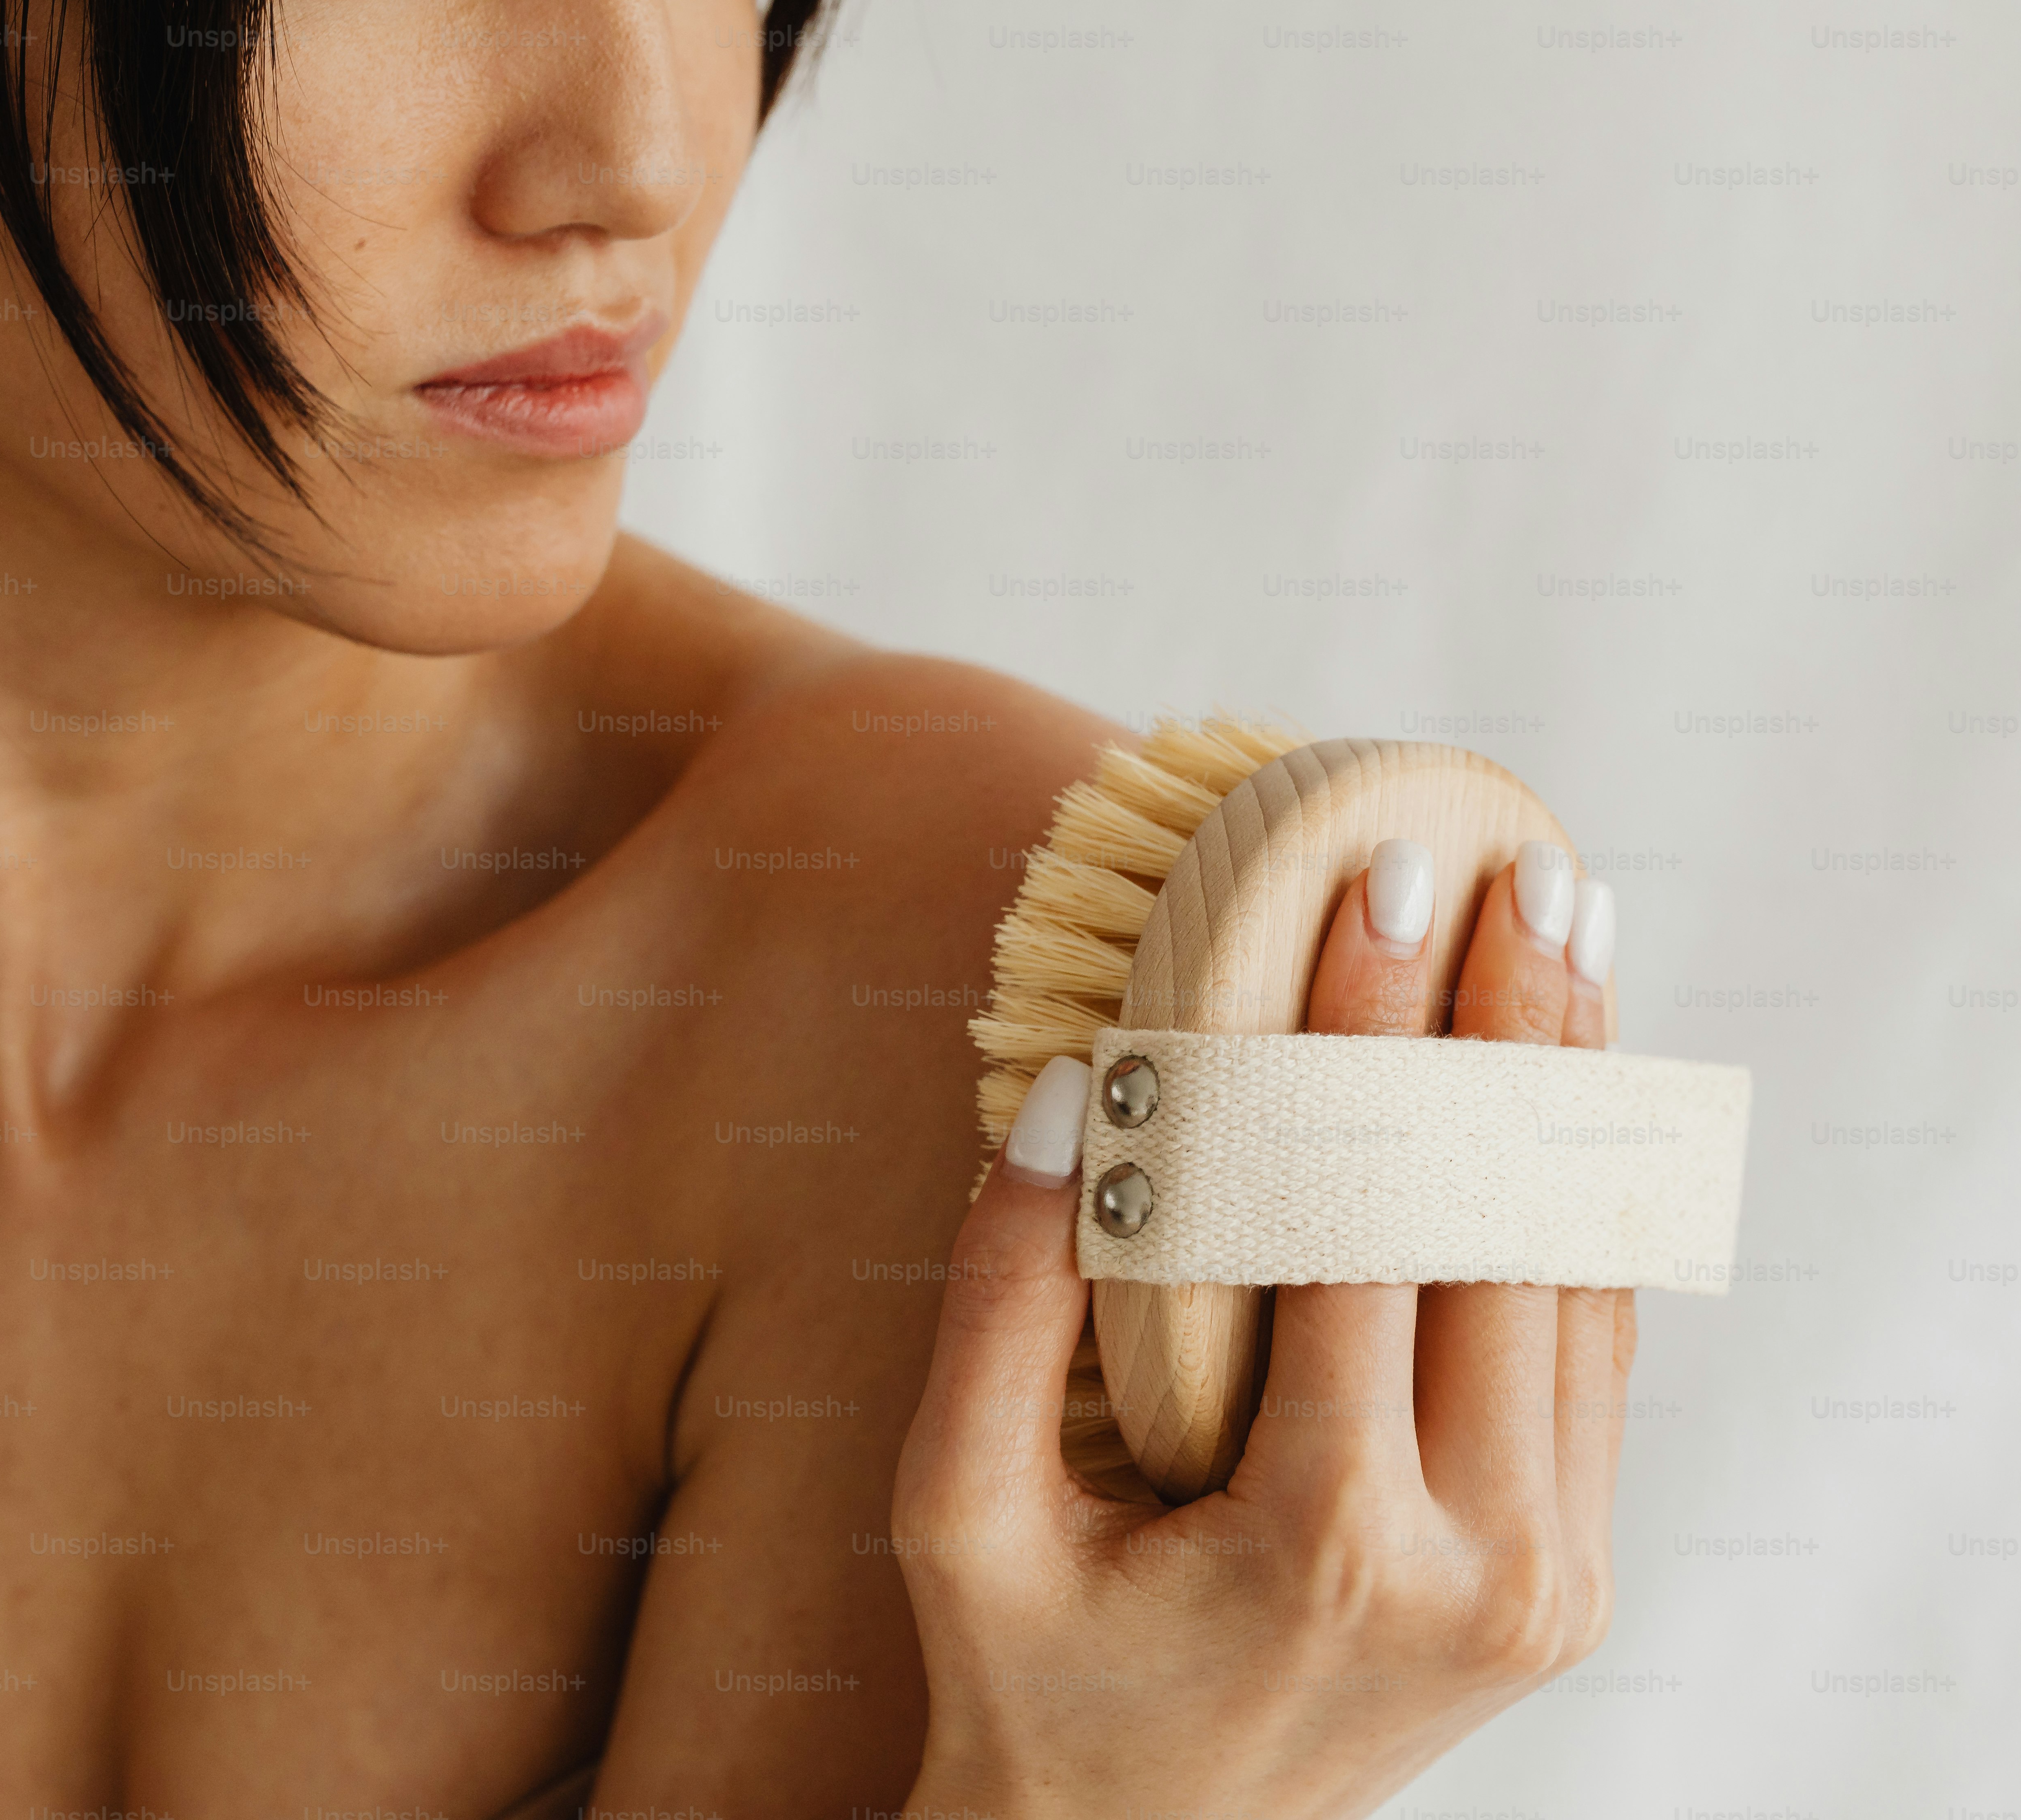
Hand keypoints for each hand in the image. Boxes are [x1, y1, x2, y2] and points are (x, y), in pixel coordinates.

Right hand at [893, 840, 1629, 1818]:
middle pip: (1511, 1233)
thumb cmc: (1025, 1683)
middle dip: (1506, 1028)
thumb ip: (1002, 1304)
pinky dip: (1574, 1202)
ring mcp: (1545, 1579)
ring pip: (1580, 1283)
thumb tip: (1072, 1092)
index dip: (1375, 1036)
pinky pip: (1588, 1354)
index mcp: (1326, 1539)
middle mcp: (1481, 1565)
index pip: (1368, 1226)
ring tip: (1558, 935)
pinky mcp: (1561, 1578)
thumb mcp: (957, 1510)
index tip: (1383, 882)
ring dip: (1567, 1096)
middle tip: (1510, 863)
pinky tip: (1558, 1082)